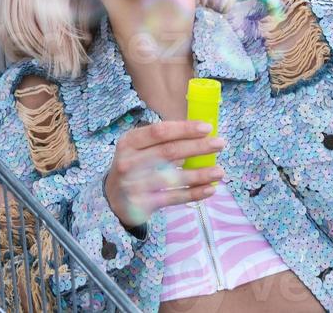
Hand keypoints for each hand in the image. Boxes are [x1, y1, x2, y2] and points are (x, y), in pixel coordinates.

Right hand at [104, 120, 225, 227]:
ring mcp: (134, 184)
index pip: (159, 131)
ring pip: (173, 177)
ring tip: (220, 171)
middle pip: (169, 152)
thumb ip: (161, 140)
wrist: (112, 198)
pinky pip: (173, 198)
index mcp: (129, 141)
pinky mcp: (142, 204)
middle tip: (220, 144)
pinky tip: (209, 189)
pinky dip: (193, 194)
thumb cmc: (133, 165)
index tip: (206, 128)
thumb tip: (198, 133)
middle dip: (197, 147)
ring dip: (200, 174)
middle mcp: (129, 162)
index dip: (184, 129)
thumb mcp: (137, 148)